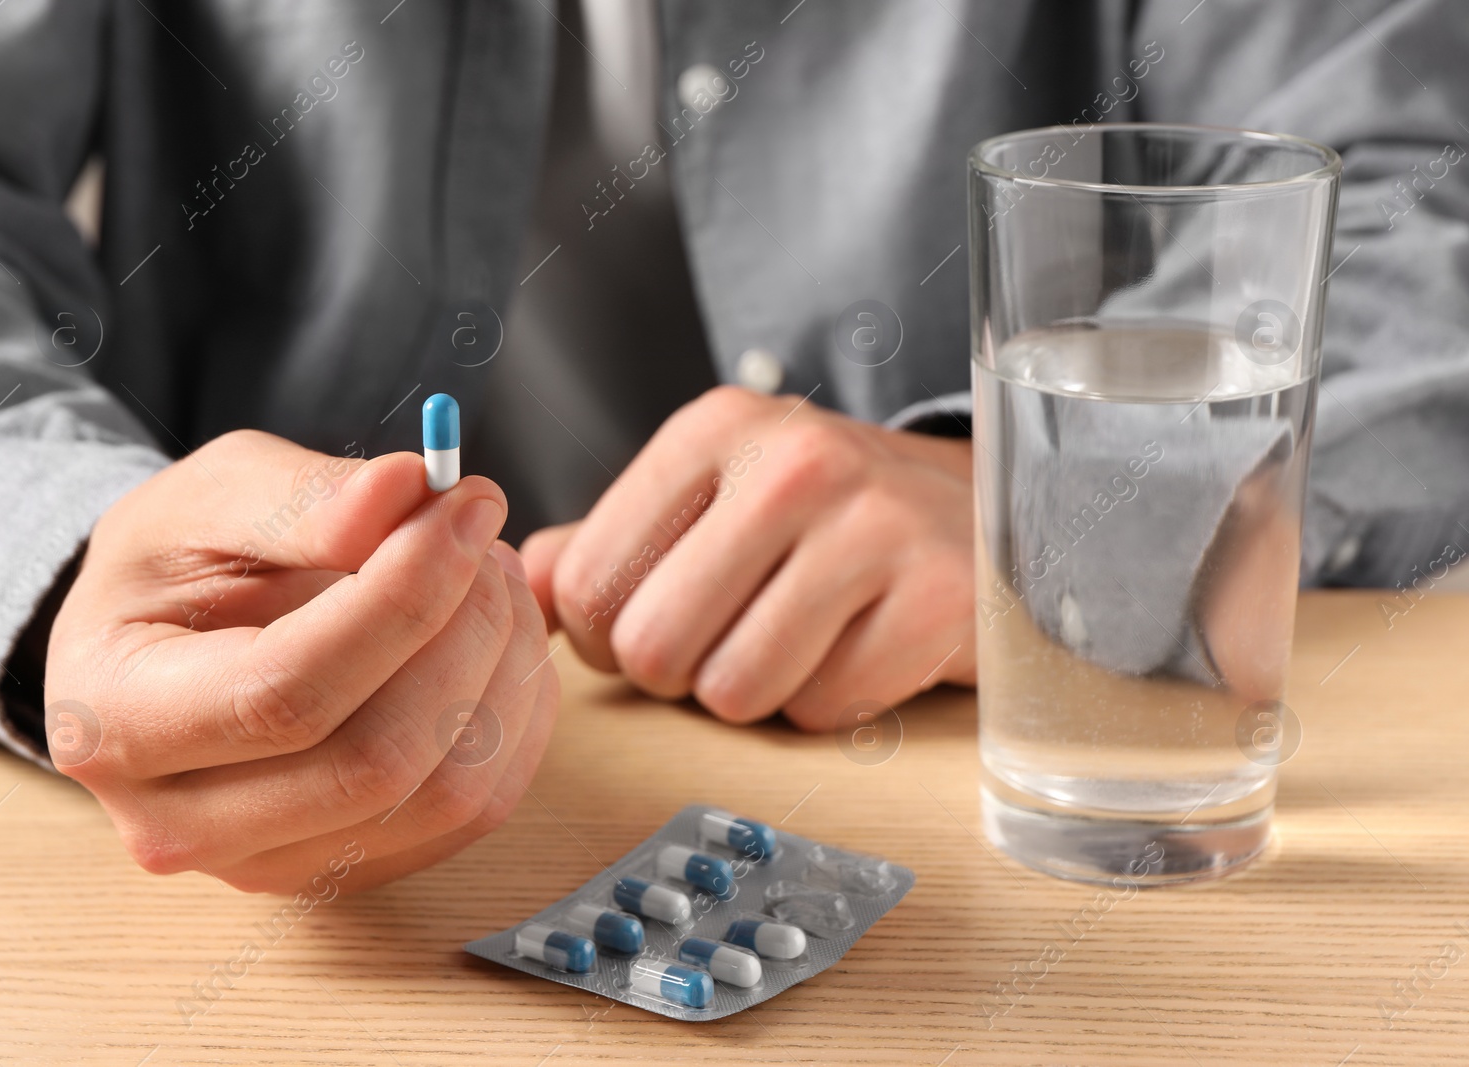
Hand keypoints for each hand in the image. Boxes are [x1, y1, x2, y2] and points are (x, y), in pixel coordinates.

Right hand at [43, 430, 558, 892]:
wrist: (161, 640)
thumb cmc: (176, 563)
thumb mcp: (210, 496)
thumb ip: (303, 496)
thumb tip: (406, 492)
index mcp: (116, 721)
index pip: (289, 691)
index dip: (404, 597)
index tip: (466, 509)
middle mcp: (182, 824)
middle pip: (377, 760)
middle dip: (464, 632)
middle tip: (485, 539)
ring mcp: (271, 866)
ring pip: (447, 795)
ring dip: (503, 672)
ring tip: (494, 578)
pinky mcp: (350, 870)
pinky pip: (478, 810)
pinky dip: (516, 716)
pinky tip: (498, 640)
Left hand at [522, 385, 975, 730]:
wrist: (980, 515)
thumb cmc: (826, 519)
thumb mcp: (713, 499)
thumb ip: (606, 542)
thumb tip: (515, 586)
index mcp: (716, 432)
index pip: (588, 582)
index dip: (601, 639)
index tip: (648, 628)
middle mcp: (793, 465)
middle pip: (652, 647)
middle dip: (677, 675)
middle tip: (726, 642)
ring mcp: (872, 529)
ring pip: (733, 692)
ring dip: (754, 694)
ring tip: (797, 638)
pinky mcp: (935, 600)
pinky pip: (822, 711)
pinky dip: (829, 703)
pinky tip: (858, 647)